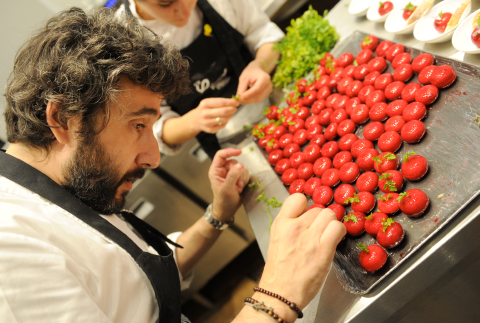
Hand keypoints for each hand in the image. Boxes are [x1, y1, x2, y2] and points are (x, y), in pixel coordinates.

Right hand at [185, 98, 238, 133]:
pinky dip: (226, 122)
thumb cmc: (205, 109)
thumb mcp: (209, 102)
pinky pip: (222, 125)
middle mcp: (205, 113)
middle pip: (223, 112)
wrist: (194, 120)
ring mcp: (207, 122)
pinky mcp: (210, 130)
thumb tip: (235, 102)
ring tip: (230, 113)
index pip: (221, 102)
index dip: (231, 102)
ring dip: (230, 116)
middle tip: (235, 108)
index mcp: (205, 104)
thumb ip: (221, 102)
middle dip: (232, 110)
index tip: (237, 102)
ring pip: (224, 119)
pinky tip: (224, 119)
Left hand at [209, 149, 248, 221]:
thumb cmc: (223, 201)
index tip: (239, 152)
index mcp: (215, 170)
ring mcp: (231, 173)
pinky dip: (244, 180)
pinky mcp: (238, 177)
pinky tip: (240, 188)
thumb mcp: (227, 189)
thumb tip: (240, 165)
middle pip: (233, 161)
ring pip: (241, 167)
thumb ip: (232, 176)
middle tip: (237, 184)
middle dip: (238, 172)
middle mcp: (223, 170)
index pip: (221, 155)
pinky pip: (245, 172)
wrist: (228, 210)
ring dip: (241, 178)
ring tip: (238, 188)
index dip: (230, 151)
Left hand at [236, 60, 272, 104]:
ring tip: (240, 100)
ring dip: (248, 101)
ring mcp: (269, 90)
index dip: (249, 94)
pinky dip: (251, 101)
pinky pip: (259, 99)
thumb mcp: (244, 78)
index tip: (240, 98)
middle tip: (238, 100)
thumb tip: (238, 98)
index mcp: (264, 78)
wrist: (257, 70)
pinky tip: (245, 100)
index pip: (257, 89)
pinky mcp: (267, 94)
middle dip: (248, 99)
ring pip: (258, 99)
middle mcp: (269, 85)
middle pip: (258, 95)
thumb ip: (241, 88)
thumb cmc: (250, 72)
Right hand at [258, 194, 345, 309]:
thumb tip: (307, 218)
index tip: (307, 216)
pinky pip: (338, 228)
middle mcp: (295, 226)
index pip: (298, 198)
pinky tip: (334, 241)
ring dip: (331, 225)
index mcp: (281, 224)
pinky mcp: (324, 248)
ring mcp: (310, 237)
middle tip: (318, 234)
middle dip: (320, 220)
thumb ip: (290, 226)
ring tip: (326, 238)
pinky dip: (340, 232)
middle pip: (317, 209)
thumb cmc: (279, 272)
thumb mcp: (277, 240)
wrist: (280, 293)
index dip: (305, 207)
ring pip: (330, 215)